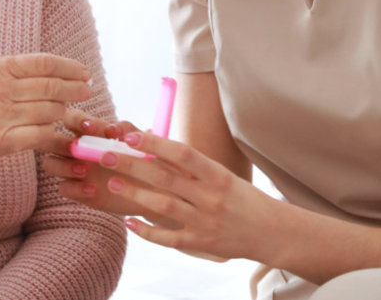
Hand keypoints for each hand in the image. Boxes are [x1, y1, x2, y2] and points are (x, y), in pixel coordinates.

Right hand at [0, 53, 91, 159]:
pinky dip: (55, 133)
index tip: (85, 73)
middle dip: (75, 89)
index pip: (45, 64)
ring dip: (63, 112)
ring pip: (50, 111)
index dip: (70, 68)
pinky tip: (57, 130)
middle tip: (87, 91)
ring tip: (64, 111)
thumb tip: (70, 72)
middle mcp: (1, 89)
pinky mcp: (5, 140)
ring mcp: (2, 115)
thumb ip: (28, 71)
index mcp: (1, 68)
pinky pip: (42, 134)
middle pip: (51, 87)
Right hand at [41, 116, 171, 217]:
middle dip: (60, 142)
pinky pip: (63, 188)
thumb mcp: (145, 146)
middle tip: (80, 149)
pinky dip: (74, 188)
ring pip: (50, 163)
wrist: (155, 193)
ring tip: (86, 170)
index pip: (72, 119)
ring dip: (64, 165)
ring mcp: (74, 169)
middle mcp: (77, 148)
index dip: (79, 121)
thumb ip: (135, 135)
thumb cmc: (148, 162)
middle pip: (52, 139)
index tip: (96, 129)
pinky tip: (93, 189)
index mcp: (90, 132)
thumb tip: (128, 128)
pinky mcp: (77, 190)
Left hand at [99, 130, 282, 261]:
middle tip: (106, 156)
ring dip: (135, 194)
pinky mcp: (201, 243)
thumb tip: (154, 145)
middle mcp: (211, 197)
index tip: (130, 135)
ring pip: (163, 206)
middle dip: (132, 166)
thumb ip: (193, 166)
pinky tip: (128, 222)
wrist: (274, 232)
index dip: (155, 144)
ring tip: (113, 184)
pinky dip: (146, 231)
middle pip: (165, 178)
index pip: (183, 153)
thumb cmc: (243, 198)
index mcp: (218, 175)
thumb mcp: (224, 176)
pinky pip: (168, 238)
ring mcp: (205, 222)